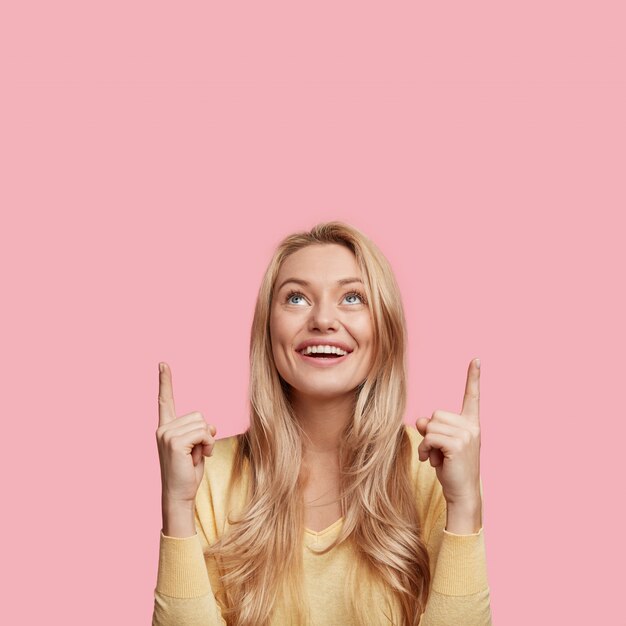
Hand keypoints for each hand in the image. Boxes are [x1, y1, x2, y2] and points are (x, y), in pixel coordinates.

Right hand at [155, 362, 216, 504]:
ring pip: (203, 424)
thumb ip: (200, 431)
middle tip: (196, 452)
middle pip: (198, 415)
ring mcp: (167, 434)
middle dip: (205, 433)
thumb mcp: (196, 447)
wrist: (179, 495)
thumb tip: (211, 425)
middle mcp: (163, 428)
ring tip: (196, 456)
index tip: (163, 363)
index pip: (165, 400)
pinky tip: (199, 457)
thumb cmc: (187, 472)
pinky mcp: (175, 442)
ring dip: (207, 441)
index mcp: (165, 427)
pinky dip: (208, 444)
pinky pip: (204, 433)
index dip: (165, 381)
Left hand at [416, 358, 481, 505]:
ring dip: (426, 443)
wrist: (462, 493)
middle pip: (436, 414)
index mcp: (471, 424)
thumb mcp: (440, 445)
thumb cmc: (451, 468)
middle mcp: (472, 427)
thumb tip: (421, 420)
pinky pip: (430, 436)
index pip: (472, 396)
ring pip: (431, 426)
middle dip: (430, 432)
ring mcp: (467, 435)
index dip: (473, 377)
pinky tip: (432, 461)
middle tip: (437, 451)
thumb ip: (431, 428)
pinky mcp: (458, 444)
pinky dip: (425, 449)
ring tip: (436, 457)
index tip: (476, 359)